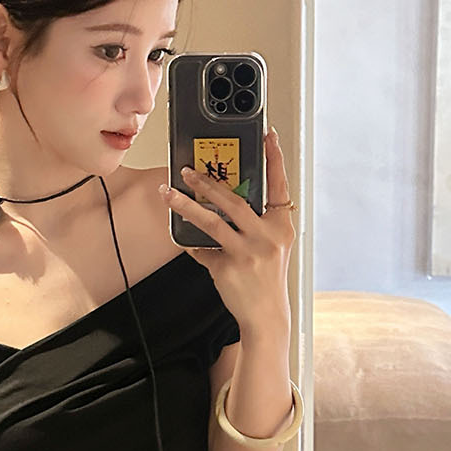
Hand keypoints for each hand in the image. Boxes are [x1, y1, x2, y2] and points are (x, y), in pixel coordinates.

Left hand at [160, 126, 295, 333]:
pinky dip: (191, 243)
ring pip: (211, 221)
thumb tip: (224, 199)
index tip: (268, 135)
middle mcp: (267, 237)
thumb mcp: (272, 246)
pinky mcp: (228, 268)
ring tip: (169, 194)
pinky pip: (202, 249)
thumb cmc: (267, 279)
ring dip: (186, 205)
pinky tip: (181, 238)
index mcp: (281, 226)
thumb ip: (255, 223)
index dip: (274, 158)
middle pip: (234, 200)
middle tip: (188, 171)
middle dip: (207, 182)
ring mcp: (247, 253)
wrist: (266, 315)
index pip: (279, 185)